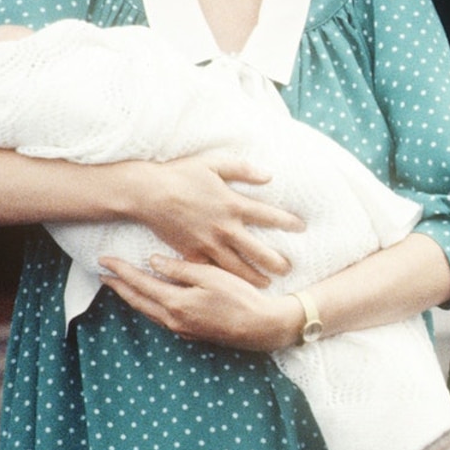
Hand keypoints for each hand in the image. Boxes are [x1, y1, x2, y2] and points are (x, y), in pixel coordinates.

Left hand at [98, 254, 302, 351]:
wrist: (264, 328)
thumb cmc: (241, 297)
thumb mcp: (211, 276)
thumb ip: (179, 270)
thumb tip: (152, 262)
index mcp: (176, 303)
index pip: (140, 284)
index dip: (120, 271)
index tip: (104, 260)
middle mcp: (174, 319)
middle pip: (137, 301)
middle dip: (119, 286)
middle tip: (103, 273)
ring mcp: (182, 329)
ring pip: (147, 312)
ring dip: (131, 298)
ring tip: (120, 285)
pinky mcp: (192, 333)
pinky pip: (160, 318)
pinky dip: (148, 307)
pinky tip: (149, 300)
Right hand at [121, 155, 303, 286]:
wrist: (148, 194)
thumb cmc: (179, 175)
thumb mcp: (213, 164)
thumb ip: (242, 169)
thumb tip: (268, 175)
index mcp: (233, 204)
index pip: (270, 216)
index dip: (289, 222)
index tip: (301, 227)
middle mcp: (225, 228)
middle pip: (259, 251)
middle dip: (277, 262)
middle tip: (288, 268)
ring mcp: (208, 244)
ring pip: (238, 268)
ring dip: (255, 277)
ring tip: (266, 283)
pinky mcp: (192, 253)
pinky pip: (212, 270)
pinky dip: (224, 279)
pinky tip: (232, 285)